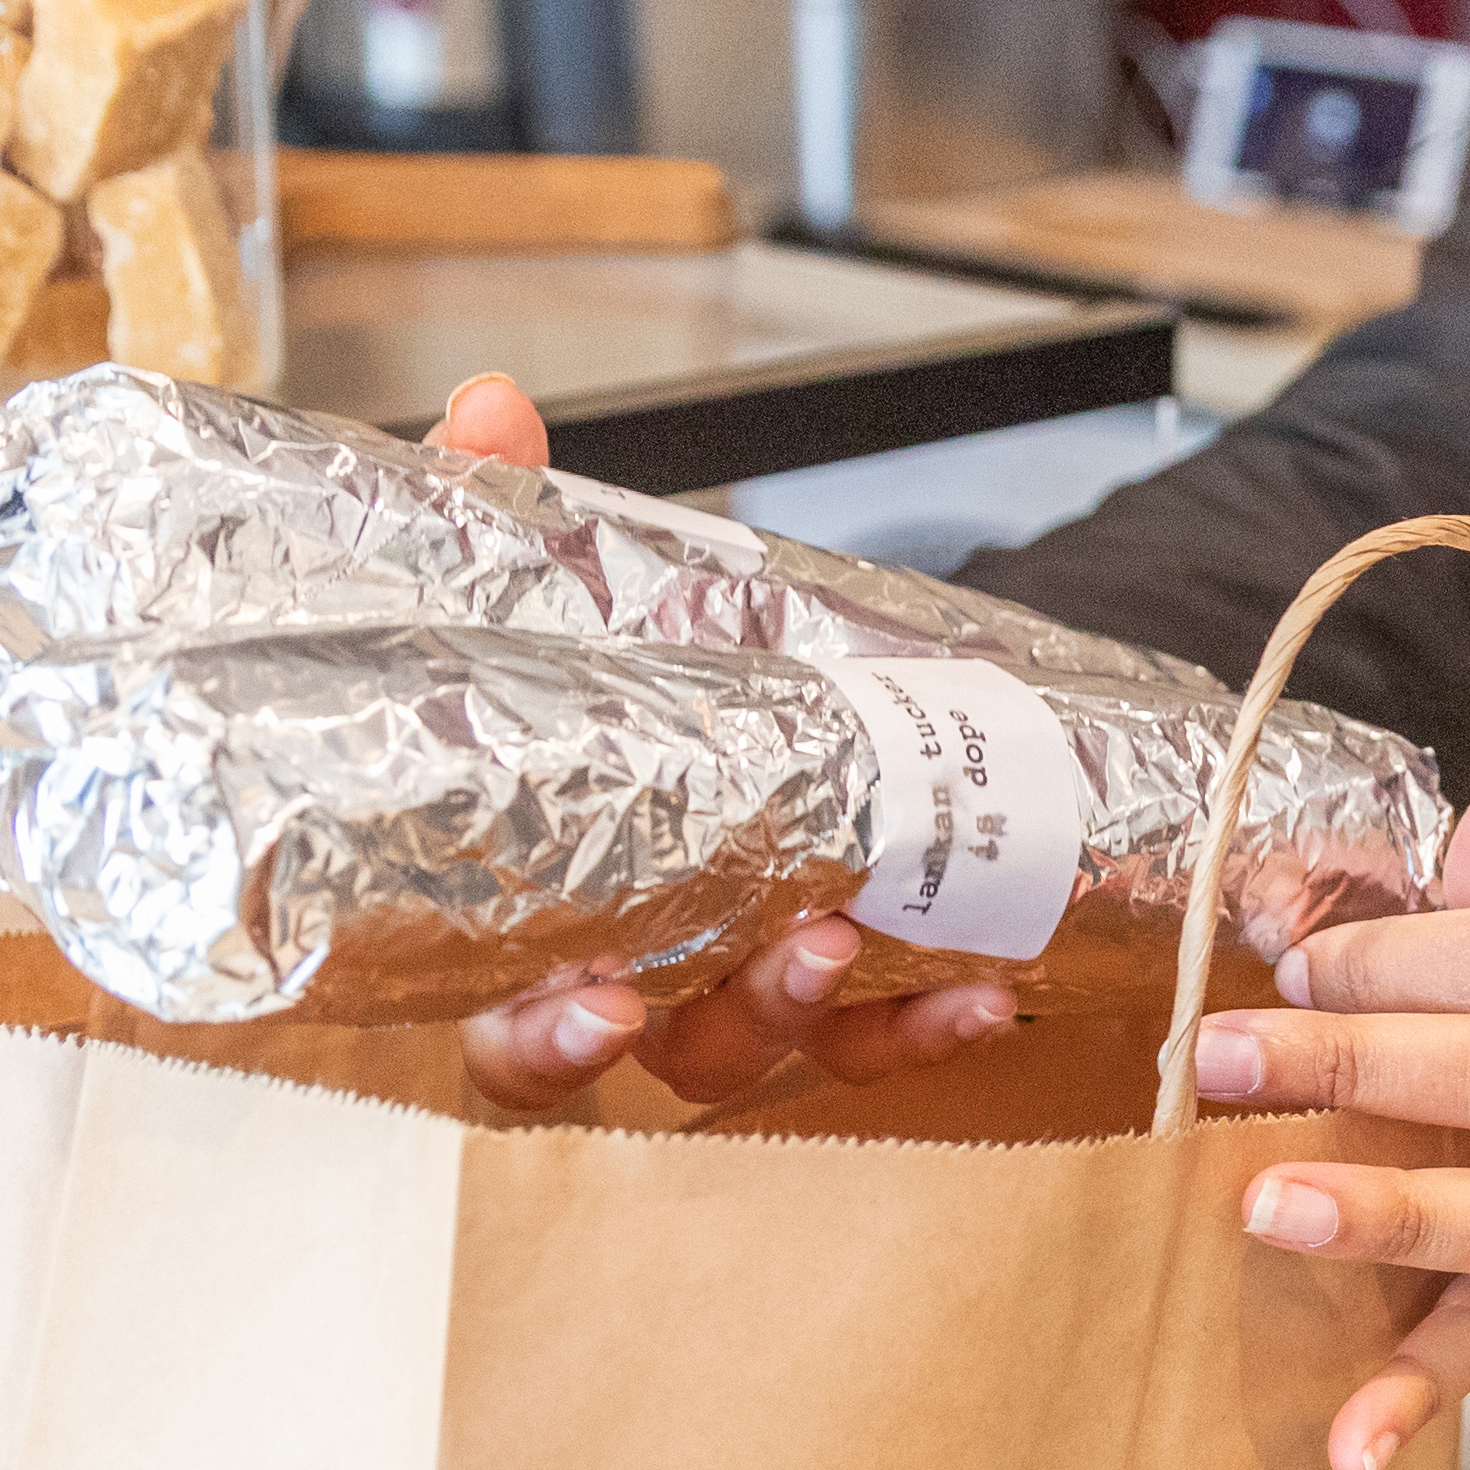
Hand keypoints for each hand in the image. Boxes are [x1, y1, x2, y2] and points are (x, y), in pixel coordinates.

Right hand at [431, 374, 1015, 1110]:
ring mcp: (751, 991)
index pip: (506, 1031)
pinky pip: (886, 1038)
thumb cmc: (628, 681)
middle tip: (782, 955)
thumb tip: (488, 410)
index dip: (541, 1041)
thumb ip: (518, 516)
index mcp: (546, 924)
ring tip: (849, 936)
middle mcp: (649, 979)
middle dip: (718, 1022)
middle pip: (659, 1060)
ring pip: (773, 1049)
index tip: (596, 1001)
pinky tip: (981, 986)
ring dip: (812, 1010)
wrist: (754, 683)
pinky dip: (928, 1023)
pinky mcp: (851, 988)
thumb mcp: (569, 597)